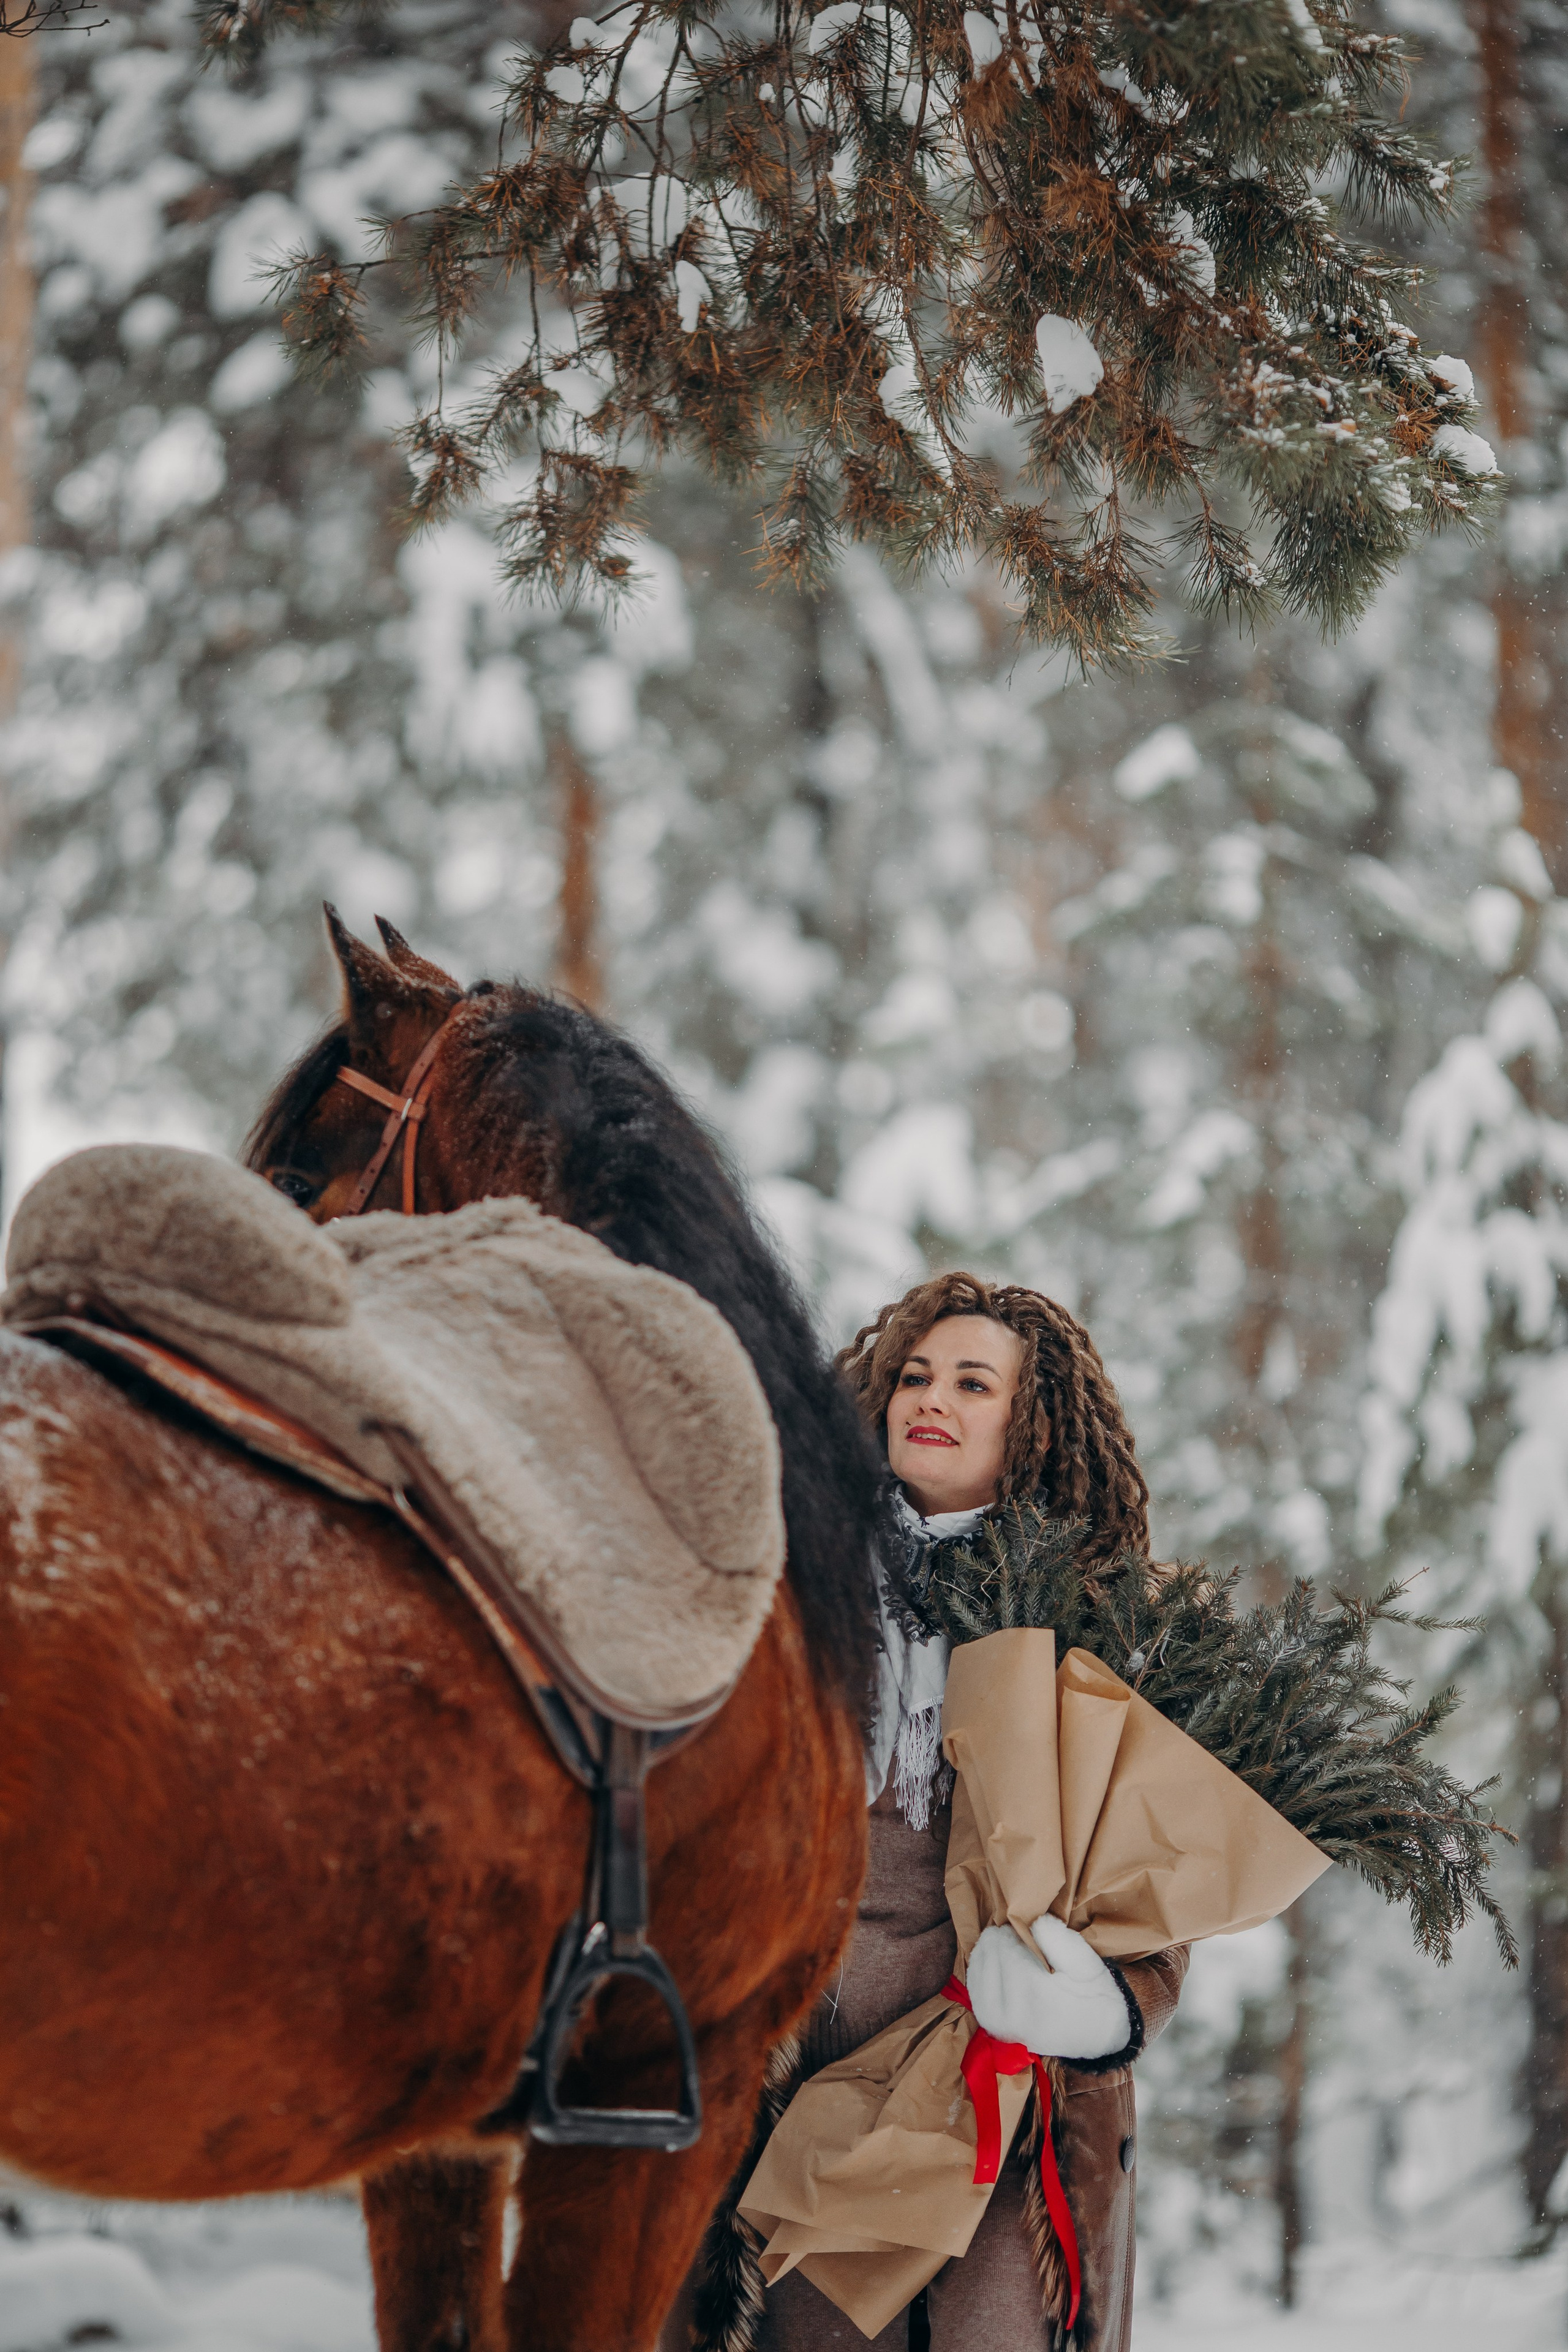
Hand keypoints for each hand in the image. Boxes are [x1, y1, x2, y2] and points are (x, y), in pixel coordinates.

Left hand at [965, 1913, 1130, 2060]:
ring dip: (986, 1954)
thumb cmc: (1093, 1994)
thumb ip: (1060, 1941)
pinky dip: (978, 1973)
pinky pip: (976, 1996)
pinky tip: (987, 1960)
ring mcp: (1004, 2027)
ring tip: (999, 1942)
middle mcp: (1016, 2017)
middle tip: (1012, 1932)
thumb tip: (1034, 1921)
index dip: (1012, 1934)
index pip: (1010, 1954)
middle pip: (993, 1963)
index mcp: (1040, 1999)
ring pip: (980, 1977)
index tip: (1021, 1925)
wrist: (1097, 2034)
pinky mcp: (997, 2031)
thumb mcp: (1086, 1962)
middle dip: (999, 1942)